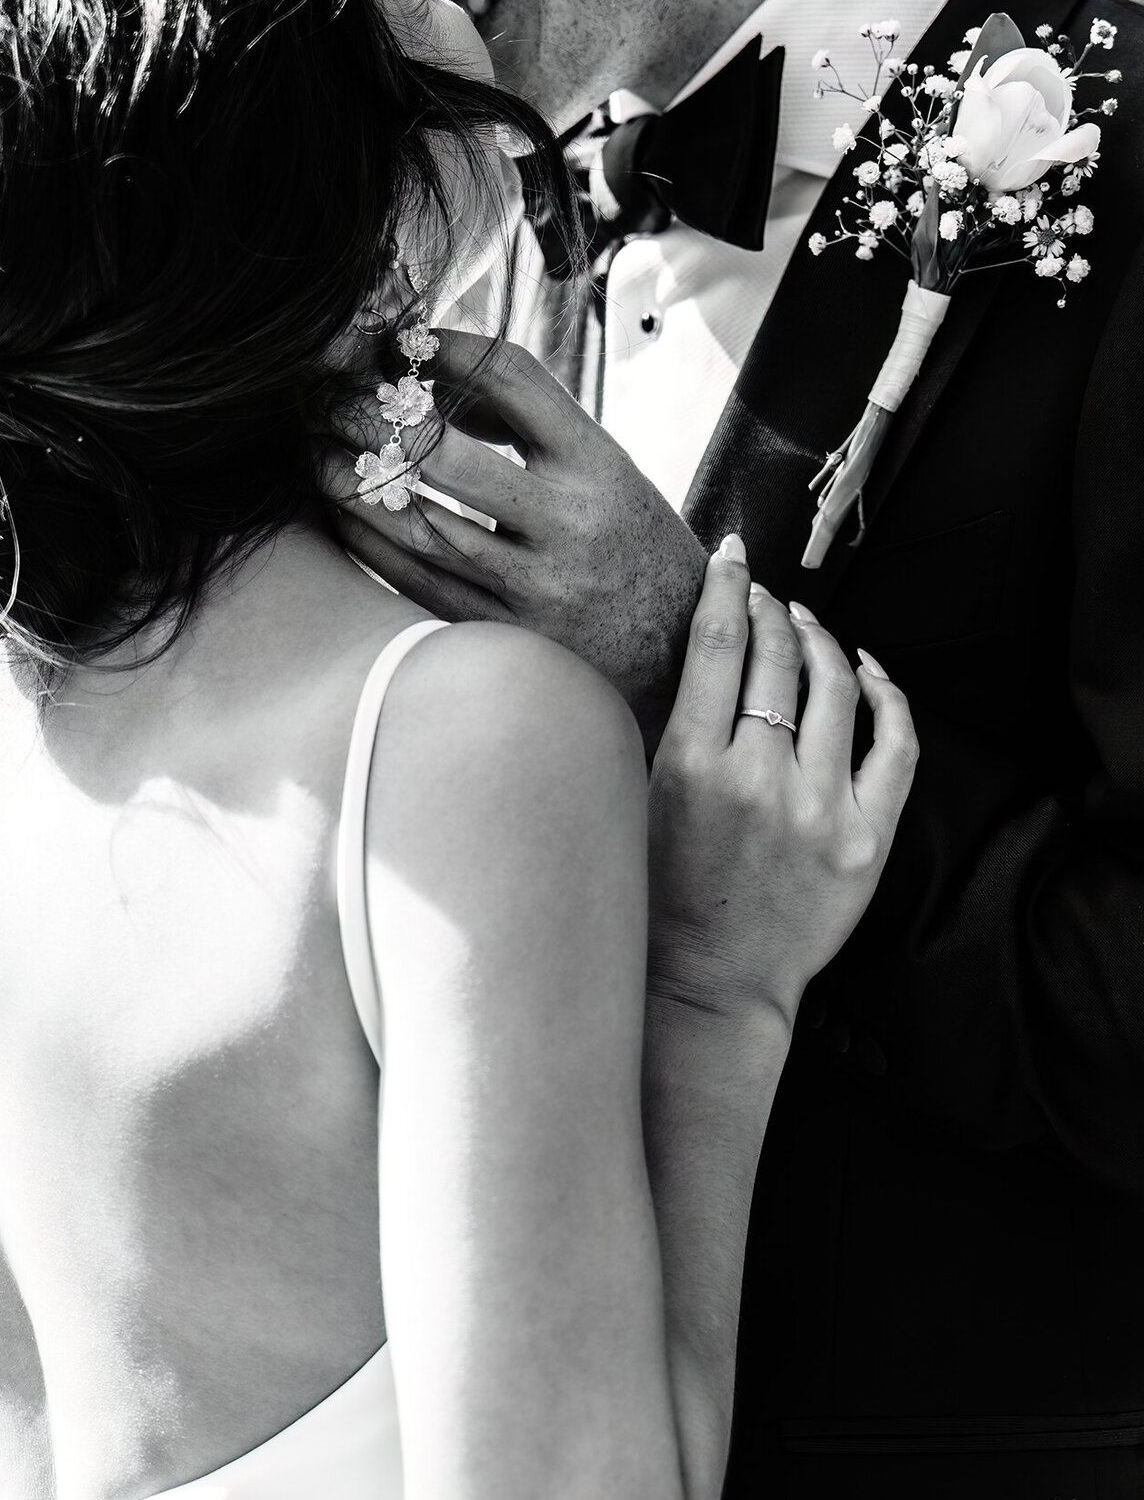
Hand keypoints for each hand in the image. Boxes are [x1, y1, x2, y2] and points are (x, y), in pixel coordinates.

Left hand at [323, 330, 707, 751]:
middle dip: (373, 417)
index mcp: (599, 464)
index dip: (445, 349)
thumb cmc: (630, 544)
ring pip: (417, 523)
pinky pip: (415, 582)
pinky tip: (337, 514)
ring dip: (350, 482)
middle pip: (447, 453)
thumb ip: (534, 427)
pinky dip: (366, 543)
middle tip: (327, 392)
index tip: (401, 341)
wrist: (680, 652)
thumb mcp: (609, 470)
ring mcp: (534, 586)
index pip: (513, 379)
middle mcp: (569, 522)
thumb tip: (436, 378)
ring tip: (311, 449)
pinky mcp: (504, 637)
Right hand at [648, 536, 917, 1026]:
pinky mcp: (868, 839)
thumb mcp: (642, 802)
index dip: (727, 585)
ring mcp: (822, 808)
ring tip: (808, 626)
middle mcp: (760, 778)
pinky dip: (888, 695)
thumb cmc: (662, 896)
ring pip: (837, 686)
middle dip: (772, 609)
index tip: (732, 554)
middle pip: (778, 655)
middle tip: (765, 595)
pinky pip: (897, 744)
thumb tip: (691, 650)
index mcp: (691, 765)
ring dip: (822, 641)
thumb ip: (668, 728)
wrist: (712, 985)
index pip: (716, 643)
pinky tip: (870, 671)